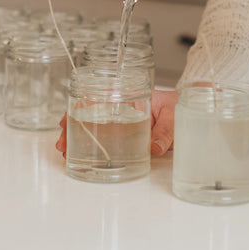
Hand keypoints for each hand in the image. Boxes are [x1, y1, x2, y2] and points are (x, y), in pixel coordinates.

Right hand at [54, 89, 178, 158]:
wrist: (186, 108)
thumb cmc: (177, 105)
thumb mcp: (173, 115)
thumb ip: (165, 131)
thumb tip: (155, 147)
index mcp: (128, 96)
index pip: (98, 98)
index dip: (79, 108)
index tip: (68, 118)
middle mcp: (119, 108)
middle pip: (88, 114)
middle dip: (71, 127)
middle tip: (62, 143)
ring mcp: (120, 121)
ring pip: (92, 126)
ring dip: (76, 137)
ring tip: (65, 151)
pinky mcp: (124, 133)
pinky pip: (103, 136)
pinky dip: (89, 143)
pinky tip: (79, 153)